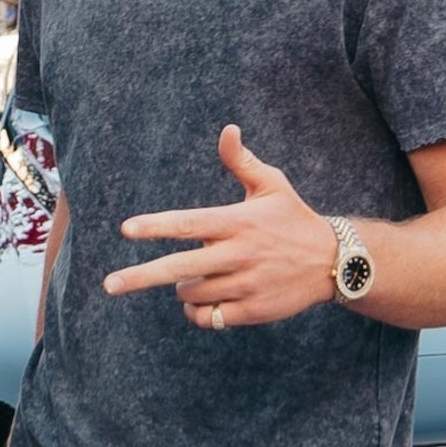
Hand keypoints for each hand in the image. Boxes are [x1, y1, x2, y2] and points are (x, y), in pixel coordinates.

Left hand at [102, 125, 337, 328]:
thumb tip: (227, 129)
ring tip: (194, 277)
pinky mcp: (252, 310)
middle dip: (140, 277)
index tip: (127, 229)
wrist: (335, 262)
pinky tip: (199, 303)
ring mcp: (245, 284)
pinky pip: (209, 317)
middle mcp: (238, 254)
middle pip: (179, 268)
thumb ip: (242, 161)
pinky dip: (197, 312)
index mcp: (236, 222)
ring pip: (191, 293)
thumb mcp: (273, 185)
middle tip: (110, 285)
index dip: (156, 226)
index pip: (188, 224)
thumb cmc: (294, 218)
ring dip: (182, 288)